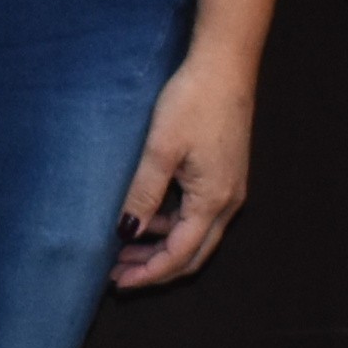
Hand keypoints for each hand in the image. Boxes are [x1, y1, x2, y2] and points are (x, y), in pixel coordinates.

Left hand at [106, 49, 258, 290]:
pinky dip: (173, 225)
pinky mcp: (225, 175)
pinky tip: (147, 216)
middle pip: (192, 254)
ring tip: (124, 248)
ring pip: (196, 236)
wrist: (225, 66)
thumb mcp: (160, 148)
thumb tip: (127, 232)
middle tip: (117, 274)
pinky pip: (199, 215)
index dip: (149, 273)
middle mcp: (228, 202)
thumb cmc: (194, 101)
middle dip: (155, 268)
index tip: (117, 282)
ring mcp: (230, 189)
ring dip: (162, 247)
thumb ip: (144, 194)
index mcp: (213, 200)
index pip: (180, 254)